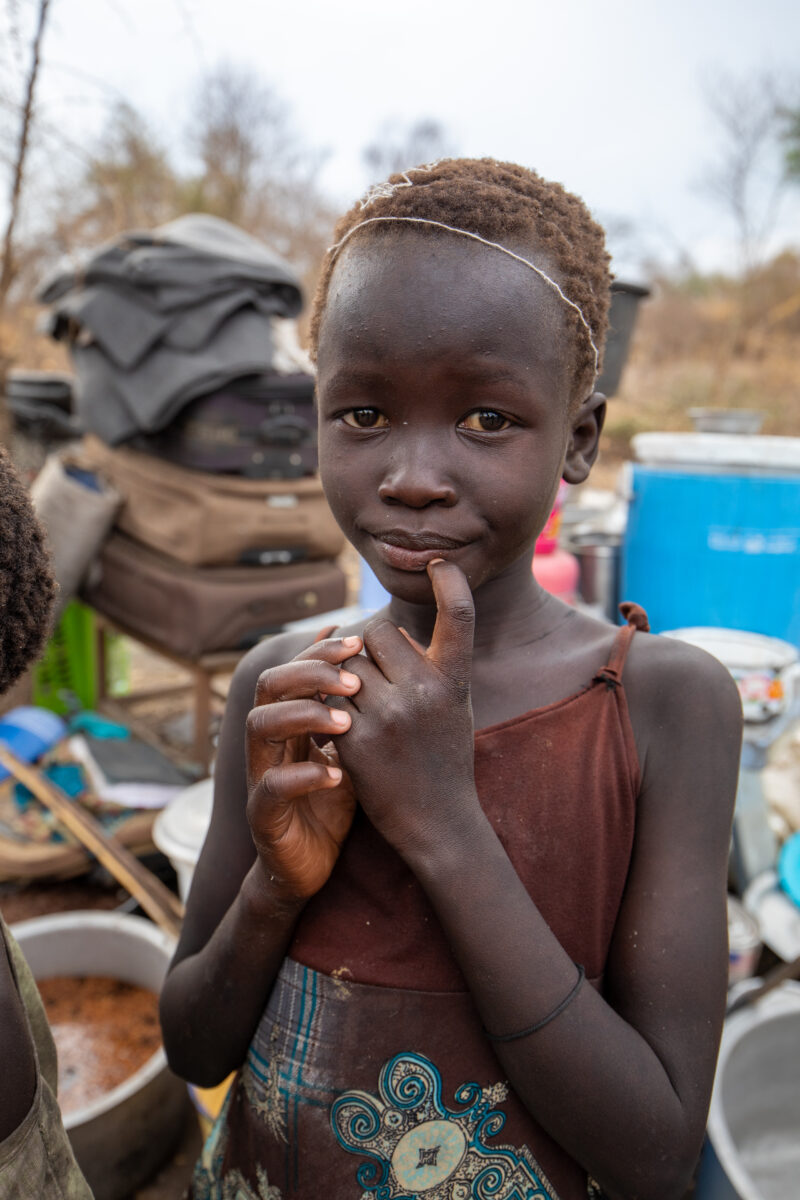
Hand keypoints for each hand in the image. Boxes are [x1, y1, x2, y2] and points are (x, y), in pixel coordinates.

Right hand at [246, 636, 362, 900]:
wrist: (311, 867)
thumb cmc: (332, 802)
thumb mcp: (350, 750)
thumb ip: (355, 711)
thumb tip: (372, 660)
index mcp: (288, 723)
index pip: (292, 671)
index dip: (319, 653)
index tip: (357, 642)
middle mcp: (268, 743)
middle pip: (269, 687)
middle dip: (309, 675)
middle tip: (354, 681)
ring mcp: (260, 777)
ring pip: (259, 727)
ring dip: (302, 716)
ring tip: (345, 722)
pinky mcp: (263, 816)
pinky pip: (271, 786)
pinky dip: (303, 776)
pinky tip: (337, 775)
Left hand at [329, 560, 478, 860]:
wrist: (438, 823)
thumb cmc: (445, 759)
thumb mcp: (454, 707)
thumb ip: (429, 667)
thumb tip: (388, 632)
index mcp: (454, 681)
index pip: (459, 615)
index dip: (451, 582)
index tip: (438, 562)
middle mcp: (425, 691)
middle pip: (375, 632)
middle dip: (366, 644)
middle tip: (369, 669)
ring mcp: (389, 715)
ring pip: (345, 663)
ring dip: (343, 675)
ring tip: (353, 698)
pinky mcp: (356, 739)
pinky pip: (328, 698)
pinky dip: (328, 705)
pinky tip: (338, 724)